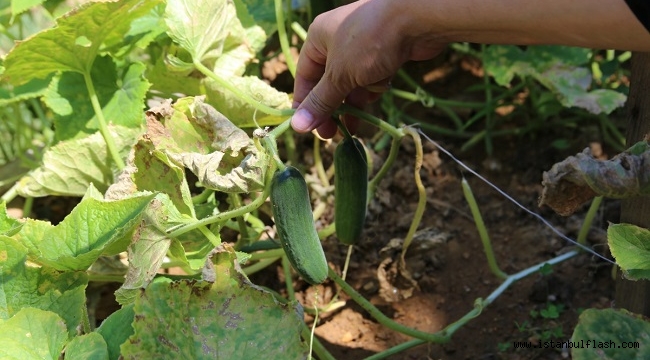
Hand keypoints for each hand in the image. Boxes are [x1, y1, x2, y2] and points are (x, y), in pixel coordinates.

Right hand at [291, 0, 445, 137]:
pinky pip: (371, 78)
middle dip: (331, 108)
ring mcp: (362, 47)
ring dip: (354, 102)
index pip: (304, 76)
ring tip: (354, 127)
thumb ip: (320, 102)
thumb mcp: (339, 75)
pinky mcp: (384, 54)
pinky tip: (379, 89)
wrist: (417, 18)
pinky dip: (373, 88)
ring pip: (352, 83)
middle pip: (329, 83)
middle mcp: (337, 41)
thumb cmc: (369, 42)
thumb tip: (297, 127)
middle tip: (332, 135)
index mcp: (318, 38)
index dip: (306, 103)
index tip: (309, 129)